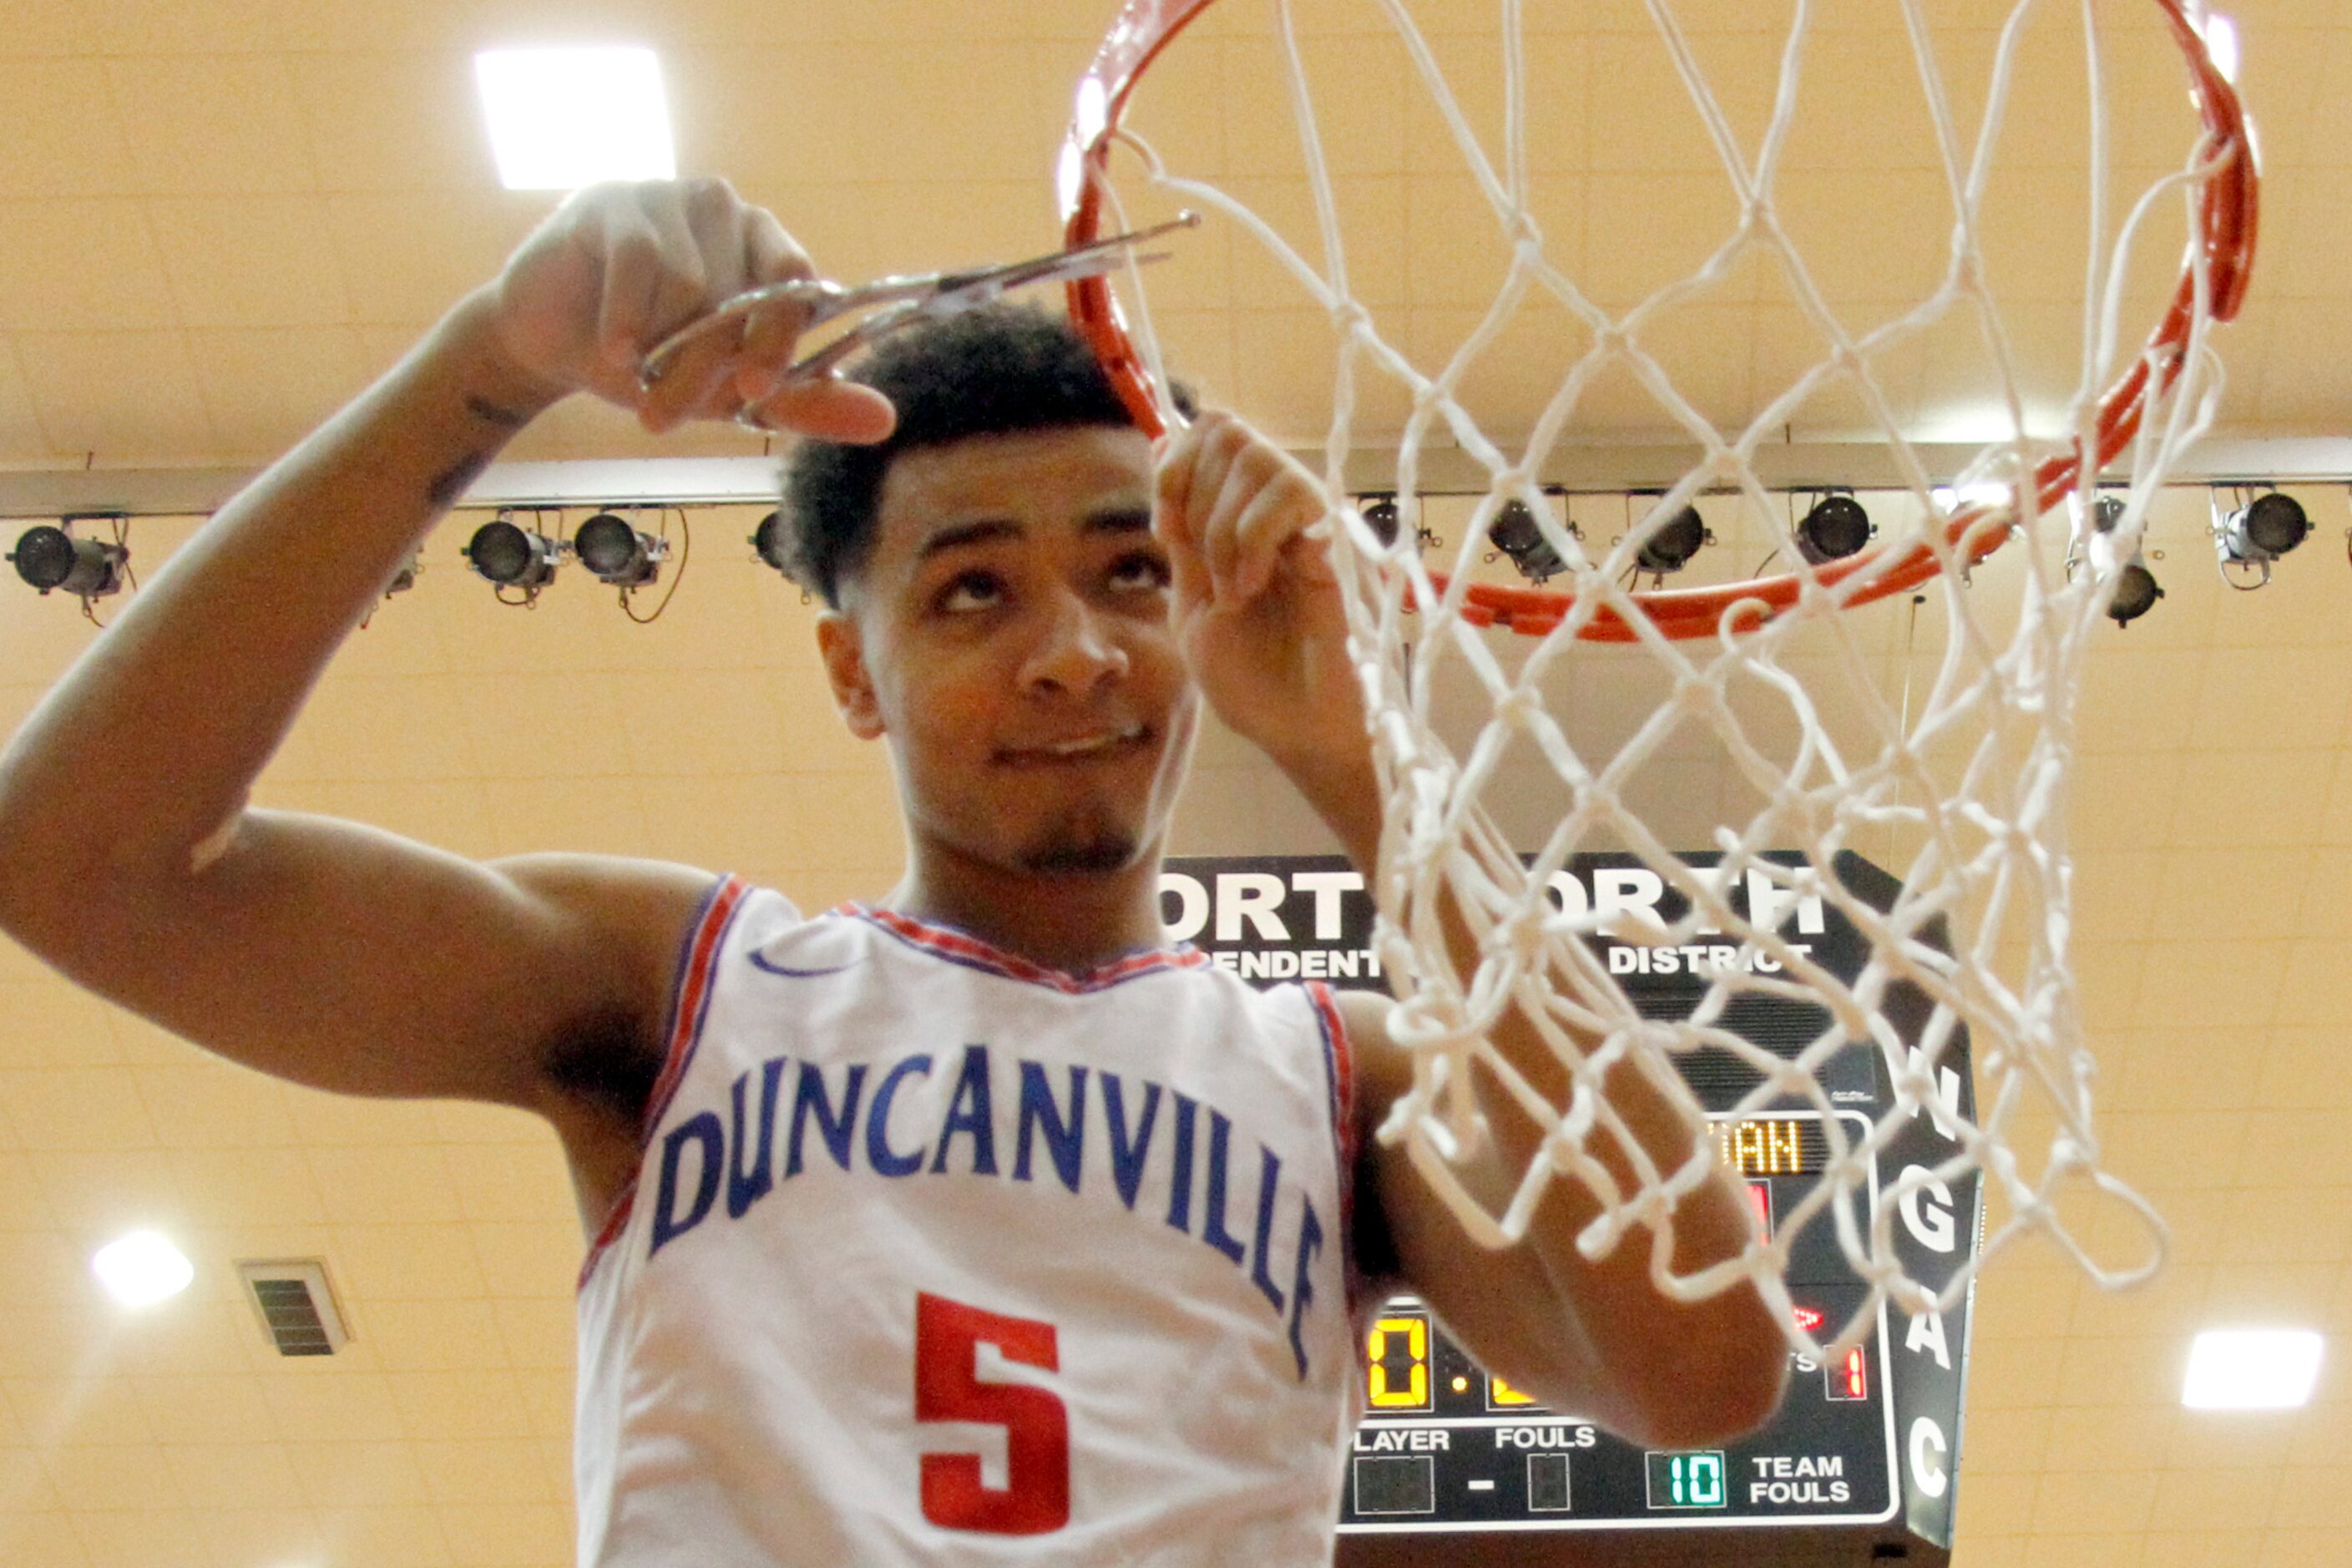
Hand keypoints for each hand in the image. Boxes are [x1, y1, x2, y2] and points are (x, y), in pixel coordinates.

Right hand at [481, 177, 895, 441]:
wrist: (554, 343)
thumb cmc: (652, 361)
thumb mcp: (731, 395)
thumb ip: (805, 403)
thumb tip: (884, 421)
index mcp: (769, 250)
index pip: (800, 287)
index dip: (778, 343)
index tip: (753, 394)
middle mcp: (730, 213)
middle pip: (741, 297)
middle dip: (703, 370)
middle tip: (664, 418)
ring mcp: (673, 197)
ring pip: (690, 286)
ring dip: (657, 349)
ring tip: (630, 376)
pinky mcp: (617, 201)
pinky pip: (639, 262)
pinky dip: (625, 318)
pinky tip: (611, 349)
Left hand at [1154, 409, 1366, 775]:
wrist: (1300, 734)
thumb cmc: (1255, 683)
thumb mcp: (1193, 605)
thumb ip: (1181, 536)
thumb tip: (1160, 451)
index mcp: (1244, 518)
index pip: (1209, 434)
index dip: (1174, 467)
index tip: (1167, 531)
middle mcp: (1280, 510)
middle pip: (1228, 430)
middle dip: (1194, 495)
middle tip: (1204, 566)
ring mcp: (1311, 523)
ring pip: (1258, 457)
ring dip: (1224, 528)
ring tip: (1235, 590)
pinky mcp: (1338, 542)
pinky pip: (1290, 496)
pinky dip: (1253, 539)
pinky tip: (1253, 587)